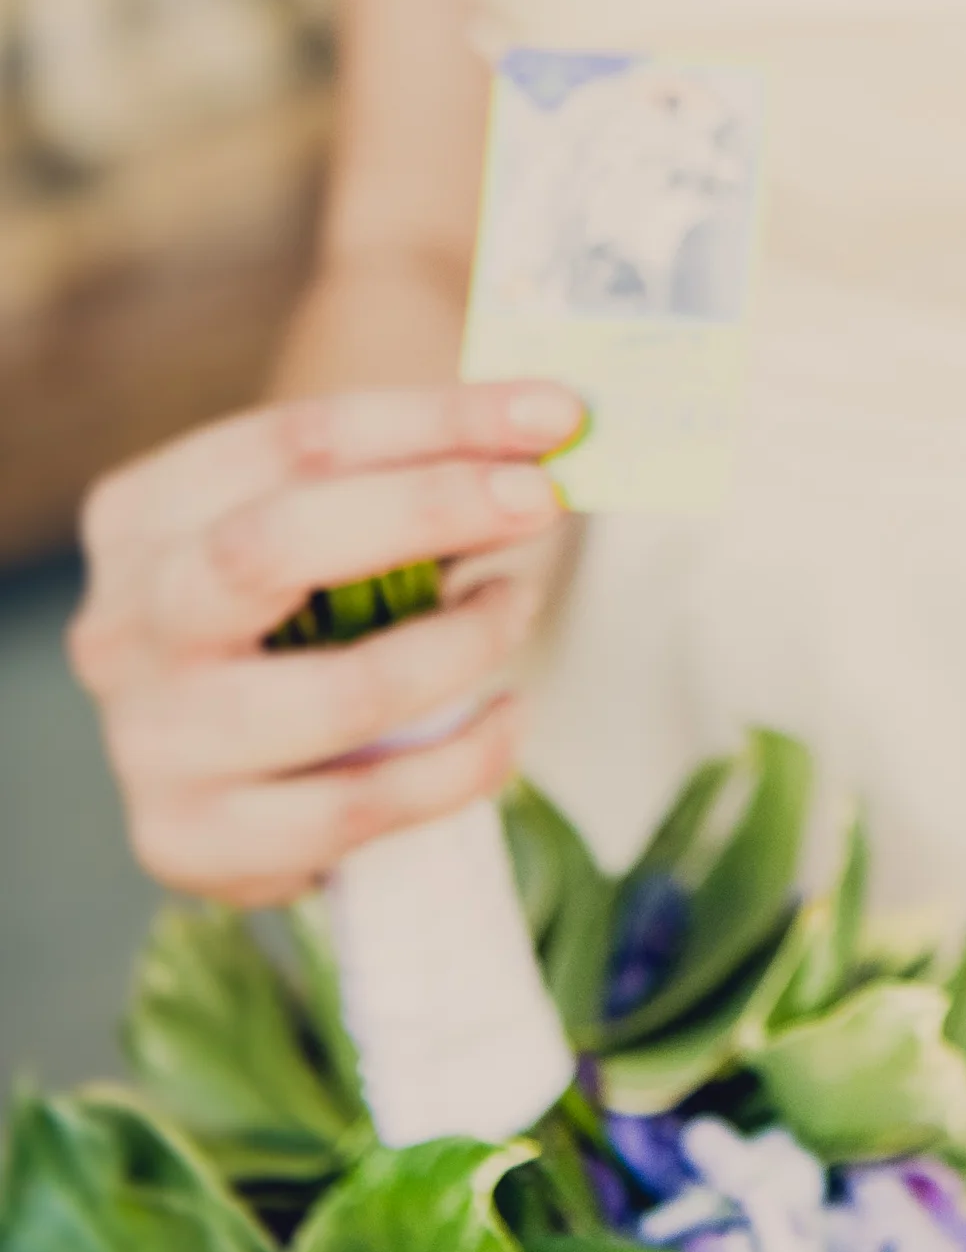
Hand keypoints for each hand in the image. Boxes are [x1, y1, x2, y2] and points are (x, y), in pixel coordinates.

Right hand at [68, 383, 585, 909]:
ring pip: (336, 695)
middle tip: (540, 499)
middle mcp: (125, 622)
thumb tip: (551, 432)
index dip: (435, 420)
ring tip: (515, 609)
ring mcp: (149, 739)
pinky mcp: (188, 839)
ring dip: (461, 647)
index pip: (296, 441)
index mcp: (146, 514)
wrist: (227, 776)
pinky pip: (361, 806)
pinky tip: (504, 721)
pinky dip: (462, 763)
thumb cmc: (301, 620)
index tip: (553, 413)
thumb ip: (420, 480)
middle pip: (270, 546)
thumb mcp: (336, 530)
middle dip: (427, 510)